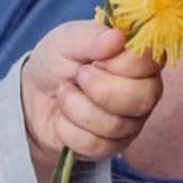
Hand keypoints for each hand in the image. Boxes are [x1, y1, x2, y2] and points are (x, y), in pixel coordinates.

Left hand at [21, 21, 162, 182]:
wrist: (33, 97)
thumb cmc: (56, 62)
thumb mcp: (64, 40)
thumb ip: (90, 36)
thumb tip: (117, 37)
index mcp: (138, 58)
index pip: (150, 61)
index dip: (119, 63)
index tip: (94, 60)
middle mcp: (144, 90)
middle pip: (143, 99)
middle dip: (99, 89)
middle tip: (78, 77)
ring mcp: (131, 121)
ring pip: (116, 125)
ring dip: (75, 106)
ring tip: (64, 93)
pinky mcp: (113, 147)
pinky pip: (96, 145)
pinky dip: (67, 129)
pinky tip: (63, 117)